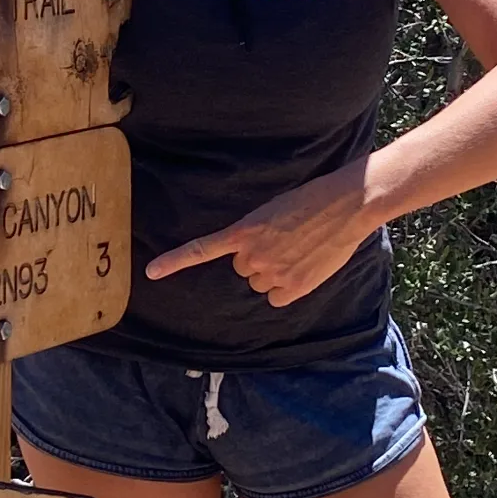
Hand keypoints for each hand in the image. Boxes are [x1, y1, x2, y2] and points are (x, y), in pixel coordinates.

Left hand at [144, 164, 374, 308]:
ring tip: (299, 251)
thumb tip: (253, 258)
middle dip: (258, 258)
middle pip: (243, 268)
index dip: (175, 262)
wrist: (345, 204)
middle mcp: (252, 255)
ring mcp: (272, 273)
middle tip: (284, 240)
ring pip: (262, 283)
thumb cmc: (312, 200)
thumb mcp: (273, 211)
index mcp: (244, 231)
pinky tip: (304, 268)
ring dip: (275, 272)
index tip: (151, 273)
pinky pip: (277, 297)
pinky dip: (289, 288)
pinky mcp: (292, 286)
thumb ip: (257, 235)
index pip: (202, 249)